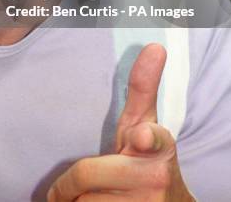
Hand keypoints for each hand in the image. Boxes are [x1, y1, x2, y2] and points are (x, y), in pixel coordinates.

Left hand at [47, 44, 194, 200]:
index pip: (153, 139)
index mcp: (160, 146)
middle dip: (71, 183)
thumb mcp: (145, 125)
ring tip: (100, 198)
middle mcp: (156, 179)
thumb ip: (143, 88)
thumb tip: (155, 45)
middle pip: (84, 175)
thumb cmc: (146, 158)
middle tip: (79, 184)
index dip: (145, 138)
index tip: (140, 136)